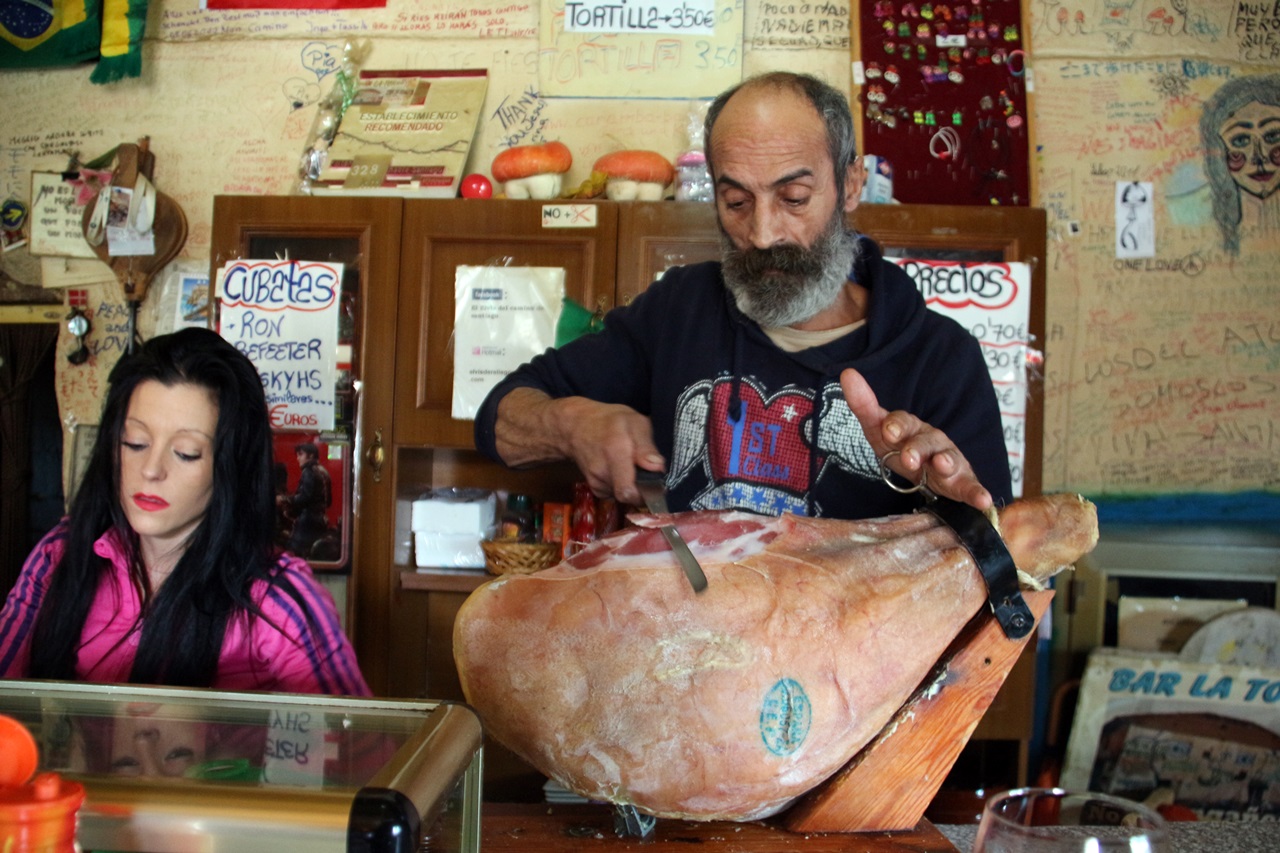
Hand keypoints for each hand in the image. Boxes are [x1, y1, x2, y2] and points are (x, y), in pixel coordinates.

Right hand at [493, 388, 665, 505]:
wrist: (576, 427)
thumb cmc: (610, 421)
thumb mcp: (634, 422)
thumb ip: (646, 445)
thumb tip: (657, 467)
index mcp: (616, 451)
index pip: (628, 491)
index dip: (648, 493)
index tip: (658, 483)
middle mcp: (603, 471)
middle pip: (630, 496)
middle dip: (644, 489)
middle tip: (649, 473)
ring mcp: (596, 482)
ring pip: (624, 496)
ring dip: (633, 487)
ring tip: (632, 466)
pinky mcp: (595, 488)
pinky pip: (616, 495)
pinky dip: (623, 487)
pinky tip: (622, 471)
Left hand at [839, 367, 992, 510]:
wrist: (927, 472)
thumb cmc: (901, 447)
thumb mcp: (878, 430)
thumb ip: (864, 405)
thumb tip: (847, 374)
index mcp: (910, 428)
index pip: (902, 422)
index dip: (896, 426)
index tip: (888, 431)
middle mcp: (932, 441)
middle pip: (925, 441)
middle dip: (916, 448)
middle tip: (907, 458)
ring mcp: (949, 460)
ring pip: (948, 460)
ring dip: (945, 462)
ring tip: (942, 466)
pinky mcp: (962, 482)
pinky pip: (970, 487)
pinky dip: (977, 493)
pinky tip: (984, 500)